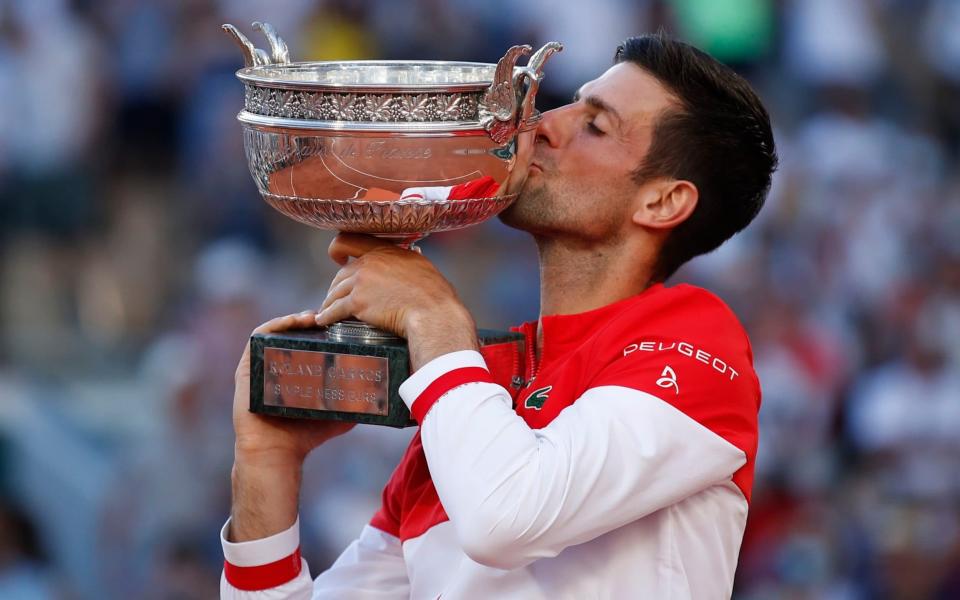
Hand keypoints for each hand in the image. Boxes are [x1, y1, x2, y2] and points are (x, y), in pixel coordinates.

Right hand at [230, 311, 353, 541]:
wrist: (277, 454)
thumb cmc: (305, 435)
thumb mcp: (337, 413)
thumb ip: (356, 402)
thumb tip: (384, 393)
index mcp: (296, 371)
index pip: (309, 341)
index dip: (324, 328)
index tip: (342, 321)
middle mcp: (277, 364)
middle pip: (294, 334)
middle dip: (311, 321)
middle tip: (330, 314)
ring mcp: (261, 365)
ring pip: (276, 332)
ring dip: (293, 320)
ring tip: (313, 316)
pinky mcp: (246, 369)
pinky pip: (257, 340)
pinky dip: (273, 327)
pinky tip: (291, 323)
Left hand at [317, 233, 478, 369]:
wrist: (432, 312)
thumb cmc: (434, 293)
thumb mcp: (421, 265)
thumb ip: (406, 261)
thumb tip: (409, 262)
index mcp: (384, 251)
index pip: (350, 240)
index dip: (338, 249)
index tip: (338, 258)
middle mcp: (369, 263)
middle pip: (341, 273)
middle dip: (336, 286)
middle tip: (335, 296)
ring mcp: (361, 282)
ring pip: (336, 292)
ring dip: (330, 302)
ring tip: (327, 311)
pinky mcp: (357, 303)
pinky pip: (335, 309)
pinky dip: (327, 315)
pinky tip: (324, 320)